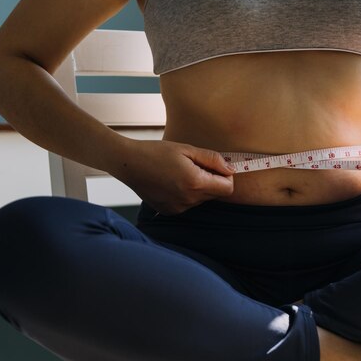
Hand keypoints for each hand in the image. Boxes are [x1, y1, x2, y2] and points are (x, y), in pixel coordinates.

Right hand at [111, 139, 235, 214]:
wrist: (128, 164)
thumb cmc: (156, 152)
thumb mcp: (187, 150)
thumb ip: (212, 159)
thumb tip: (231, 169)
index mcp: (195, 183)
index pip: (228, 188)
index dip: (226, 177)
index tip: (217, 167)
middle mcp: (189, 199)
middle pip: (216, 195)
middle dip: (213, 181)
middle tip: (196, 166)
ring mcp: (179, 208)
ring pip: (202, 199)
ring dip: (199, 187)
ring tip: (180, 173)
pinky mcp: (170, 211)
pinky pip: (189, 203)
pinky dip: (186, 194)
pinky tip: (172, 182)